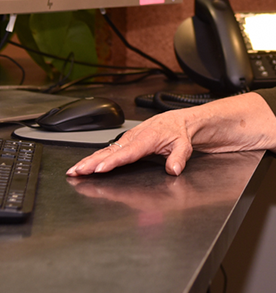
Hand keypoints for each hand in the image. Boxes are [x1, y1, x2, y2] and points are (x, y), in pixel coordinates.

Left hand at [66, 92, 275, 176]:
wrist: (219, 119)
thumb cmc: (190, 134)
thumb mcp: (171, 151)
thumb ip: (159, 164)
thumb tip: (147, 191)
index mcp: (147, 135)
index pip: (119, 149)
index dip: (99, 159)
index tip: (81, 171)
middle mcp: (154, 130)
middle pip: (124, 145)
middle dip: (103, 158)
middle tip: (85, 170)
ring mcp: (169, 132)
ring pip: (144, 142)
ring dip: (125, 154)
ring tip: (106, 166)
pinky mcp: (187, 135)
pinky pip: (182, 146)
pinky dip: (177, 157)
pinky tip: (173, 168)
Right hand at [66, 108, 194, 176]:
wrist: (179, 121)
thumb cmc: (179, 132)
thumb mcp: (184, 145)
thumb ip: (179, 157)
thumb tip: (174, 169)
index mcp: (148, 138)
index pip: (128, 152)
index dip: (113, 162)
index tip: (99, 169)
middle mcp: (134, 137)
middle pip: (110, 152)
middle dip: (92, 162)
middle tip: (76, 172)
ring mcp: (128, 139)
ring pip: (106, 151)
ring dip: (89, 160)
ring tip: (74, 171)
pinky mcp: (125, 141)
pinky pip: (108, 150)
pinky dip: (95, 157)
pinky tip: (85, 165)